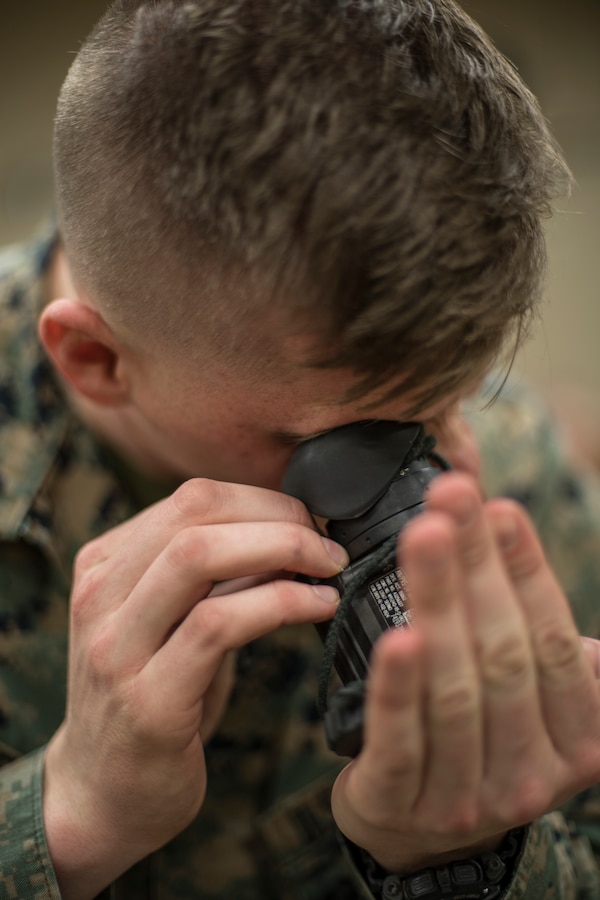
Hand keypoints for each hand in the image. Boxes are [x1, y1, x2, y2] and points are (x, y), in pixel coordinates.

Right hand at [43, 478, 346, 898]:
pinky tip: (318, 607)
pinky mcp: (146, 699)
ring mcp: (115, 647)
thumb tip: (290, 529)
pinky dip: (280, 603)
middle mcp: (99, 596)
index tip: (310, 522)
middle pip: (195, 514)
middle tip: (328, 546)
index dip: (264, 500)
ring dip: (283, 550)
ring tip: (330, 570)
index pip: (191, 499)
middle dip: (278, 518)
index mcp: (104, 566)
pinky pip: (219, 624)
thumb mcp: (172, 623)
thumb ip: (214, 577)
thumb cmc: (153, 699)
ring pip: (199, 557)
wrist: (99, 795)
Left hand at [331, 472, 599, 871]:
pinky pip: (401, 737)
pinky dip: (398, 686)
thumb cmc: (481, 735)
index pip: (555, 644)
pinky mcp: (401, 802)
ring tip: (425, 535)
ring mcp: (468, 796)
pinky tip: (398, 636)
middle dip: (475, 567)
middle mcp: (532, 774)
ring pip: (454, 688)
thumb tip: (539, 561)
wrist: (418, 827)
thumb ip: (548, 645)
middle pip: (504, 655)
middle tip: (451, 498)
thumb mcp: (531, 698)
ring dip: (439, 601)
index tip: (499, 508)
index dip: (527, 571)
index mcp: (578, 739)